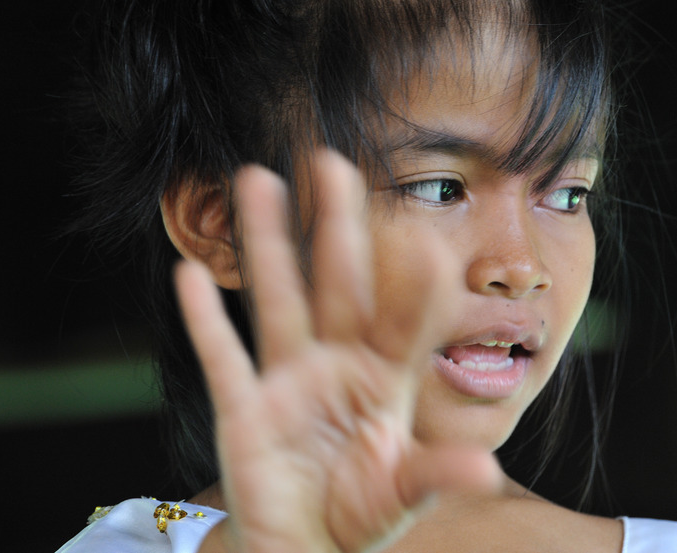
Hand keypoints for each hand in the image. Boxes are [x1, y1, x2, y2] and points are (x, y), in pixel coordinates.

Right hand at [175, 152, 499, 552]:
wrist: (307, 546)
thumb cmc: (362, 509)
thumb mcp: (404, 492)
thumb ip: (438, 476)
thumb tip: (486, 470)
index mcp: (383, 378)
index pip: (400, 323)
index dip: (412, 288)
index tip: (427, 241)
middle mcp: (335, 364)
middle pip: (336, 284)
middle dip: (335, 226)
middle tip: (332, 161)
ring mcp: (287, 382)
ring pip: (277, 300)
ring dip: (266, 243)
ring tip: (257, 180)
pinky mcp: (244, 410)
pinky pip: (224, 358)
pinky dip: (205, 321)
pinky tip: (190, 274)